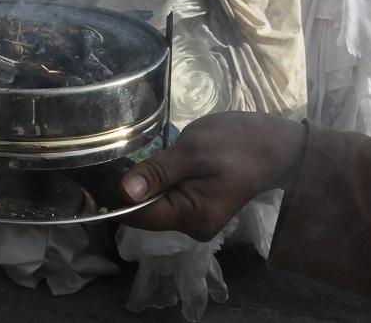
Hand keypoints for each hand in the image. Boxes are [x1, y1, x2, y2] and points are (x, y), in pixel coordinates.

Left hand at [118, 111, 306, 240]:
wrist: (274, 144)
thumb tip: (124, 192)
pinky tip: (152, 163)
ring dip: (143, 184)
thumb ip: (158, 173)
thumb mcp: (193, 151)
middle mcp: (192, 227)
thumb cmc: (237, 143)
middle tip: (111, 157)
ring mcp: (195, 219)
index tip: (95, 174)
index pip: (139, 216)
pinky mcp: (197, 206)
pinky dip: (156, 183)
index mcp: (192, 217)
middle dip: (128, 189)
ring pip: (153, 205)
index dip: (114, 197)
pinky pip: (166, 198)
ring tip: (131, 156)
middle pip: (144, 212)